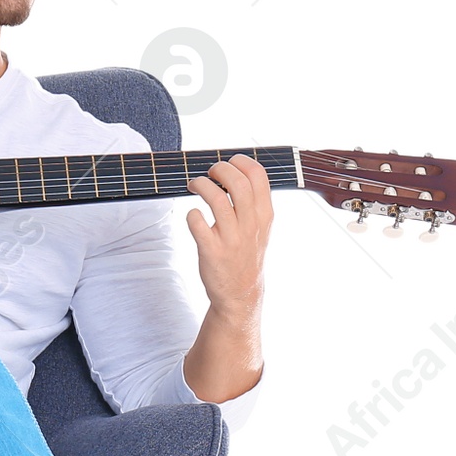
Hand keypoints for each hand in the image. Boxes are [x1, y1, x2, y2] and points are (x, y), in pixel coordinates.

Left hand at [183, 153, 272, 311]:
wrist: (240, 293)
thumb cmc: (246, 253)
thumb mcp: (260, 227)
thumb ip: (253, 200)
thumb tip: (236, 169)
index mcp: (264, 215)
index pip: (258, 175)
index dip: (240, 161)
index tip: (228, 163)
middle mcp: (250, 225)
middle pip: (237, 182)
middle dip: (219, 169)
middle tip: (209, 174)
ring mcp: (231, 239)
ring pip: (216, 198)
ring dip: (201, 184)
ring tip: (195, 186)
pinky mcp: (212, 251)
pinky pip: (197, 223)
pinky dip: (191, 213)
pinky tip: (193, 215)